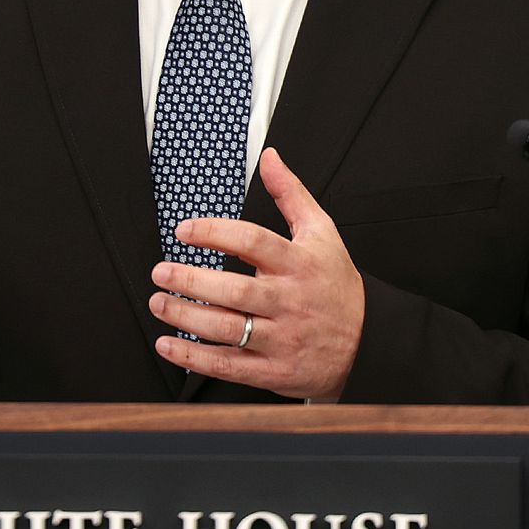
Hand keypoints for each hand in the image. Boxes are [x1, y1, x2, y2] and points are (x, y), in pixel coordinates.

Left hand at [149, 149, 363, 400]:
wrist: (369, 342)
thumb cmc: (337, 285)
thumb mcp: (322, 233)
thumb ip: (291, 194)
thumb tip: (270, 158)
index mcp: (298, 264)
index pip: (252, 242)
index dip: (214, 233)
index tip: (184, 231)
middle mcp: (289, 300)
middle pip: (234, 289)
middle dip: (191, 280)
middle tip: (161, 271)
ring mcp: (282, 338)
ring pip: (228, 328)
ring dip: (186, 316)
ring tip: (159, 303)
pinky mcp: (274, 370)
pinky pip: (229, 364)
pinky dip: (194, 357)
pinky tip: (169, 345)